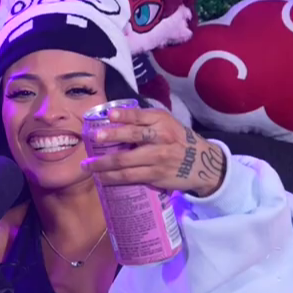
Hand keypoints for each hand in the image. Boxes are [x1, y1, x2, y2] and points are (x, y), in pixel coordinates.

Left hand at [81, 106, 227, 196]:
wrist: (203, 164)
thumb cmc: (178, 140)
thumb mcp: (167, 124)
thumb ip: (145, 121)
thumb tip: (113, 119)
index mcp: (162, 121)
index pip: (141, 116)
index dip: (125, 115)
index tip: (110, 115)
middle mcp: (161, 138)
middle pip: (133, 136)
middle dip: (111, 136)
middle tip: (94, 138)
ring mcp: (158, 158)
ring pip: (126, 161)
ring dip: (104, 164)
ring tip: (88, 166)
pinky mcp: (156, 176)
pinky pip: (130, 177)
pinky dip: (113, 178)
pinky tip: (102, 178)